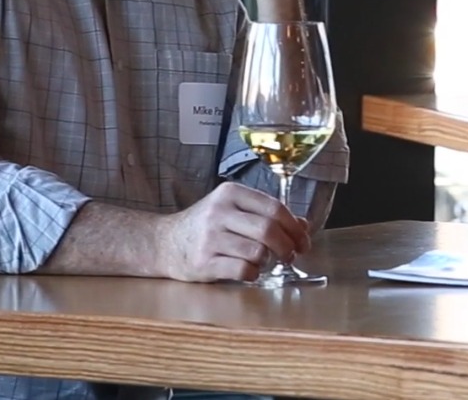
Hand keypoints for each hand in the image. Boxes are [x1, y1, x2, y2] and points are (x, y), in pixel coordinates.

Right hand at [156, 182, 311, 281]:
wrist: (164, 243)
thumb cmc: (204, 226)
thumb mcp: (233, 211)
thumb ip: (266, 215)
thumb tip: (303, 226)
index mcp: (230, 193)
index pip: (274, 207)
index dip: (295, 227)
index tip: (303, 241)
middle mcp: (219, 212)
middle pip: (269, 229)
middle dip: (288, 246)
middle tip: (291, 256)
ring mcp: (210, 237)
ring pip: (258, 251)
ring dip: (269, 260)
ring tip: (265, 262)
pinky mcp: (204, 262)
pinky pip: (243, 269)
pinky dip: (254, 273)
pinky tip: (250, 271)